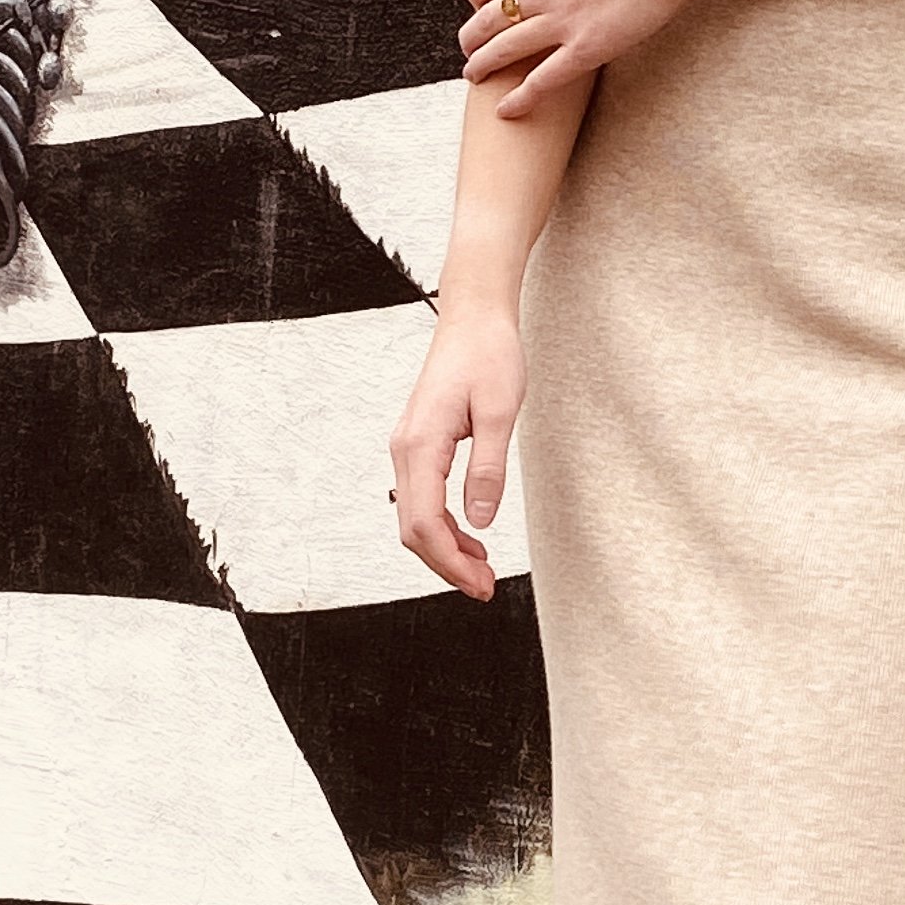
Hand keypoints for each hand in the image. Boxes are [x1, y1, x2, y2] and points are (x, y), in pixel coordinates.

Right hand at [390, 297, 521, 601]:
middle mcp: (404, 449)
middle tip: (485, 588)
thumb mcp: (499, 412)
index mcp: (421, 445)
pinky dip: (442, 526)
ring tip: (482, 570)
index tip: (481, 584)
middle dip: (446, 565)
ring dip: (444, 549)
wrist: (473, 316)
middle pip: (412, 528)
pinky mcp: (418, 445)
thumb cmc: (489, 355)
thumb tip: (480, 520)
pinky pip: (421, 498)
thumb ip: (488, 468)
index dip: (451, 563)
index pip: (424, 523)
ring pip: (414, 516)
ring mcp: (407, 447)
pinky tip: (471, 537)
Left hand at [460, 0, 704, 116]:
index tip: (476, 6)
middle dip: (471, 37)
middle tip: (468, 49)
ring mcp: (562, 20)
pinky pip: (542, 80)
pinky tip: (505, 110)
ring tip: (474, 76)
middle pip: (488, 17)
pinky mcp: (587, 48)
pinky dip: (519, 98)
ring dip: (482, 65)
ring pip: (504, 48)